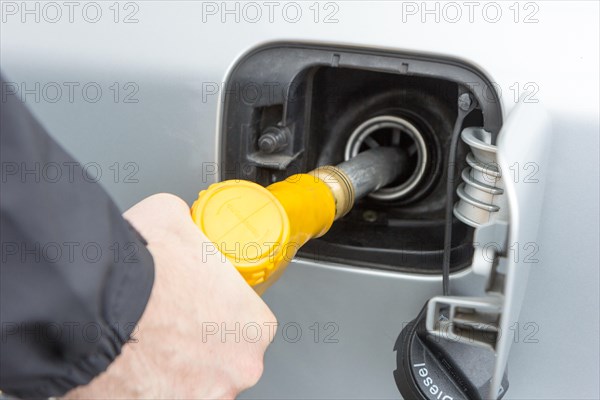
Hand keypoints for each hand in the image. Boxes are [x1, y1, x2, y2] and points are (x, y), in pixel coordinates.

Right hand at [64, 193, 276, 398]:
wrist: (90, 304)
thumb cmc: (142, 267)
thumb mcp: (176, 219)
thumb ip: (194, 232)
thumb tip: (183, 223)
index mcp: (255, 324)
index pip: (250, 323)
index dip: (222, 314)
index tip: (203, 309)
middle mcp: (239, 367)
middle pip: (226, 359)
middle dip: (202, 346)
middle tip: (172, 326)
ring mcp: (203, 396)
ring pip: (196, 384)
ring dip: (178, 370)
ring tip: (148, 347)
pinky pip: (162, 397)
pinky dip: (150, 387)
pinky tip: (132, 367)